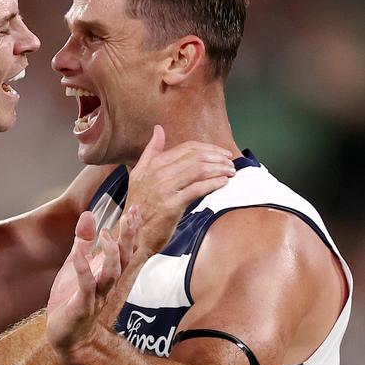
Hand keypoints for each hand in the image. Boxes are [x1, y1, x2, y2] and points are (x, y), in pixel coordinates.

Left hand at [46, 209, 136, 351]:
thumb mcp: (76, 266)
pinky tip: (77, 254)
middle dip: (128, 238)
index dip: (131, 231)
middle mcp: (107, 285)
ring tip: (106, 235)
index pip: (125, 250)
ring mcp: (96, 296)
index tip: (135, 210)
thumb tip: (89, 214)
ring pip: (112, 275)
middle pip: (124, 259)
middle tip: (131, 216)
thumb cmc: (72, 301)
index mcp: (107, 274)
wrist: (67, 337)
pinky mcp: (82, 307)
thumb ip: (83, 242)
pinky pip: (86, 287)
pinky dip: (83, 270)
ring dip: (110, 255)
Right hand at [126, 125, 235, 256]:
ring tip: (230, 171)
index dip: (207, 148)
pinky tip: (223, 183)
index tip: (220, 153)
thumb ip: (151, 151)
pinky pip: (198, 189)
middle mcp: (158, 173)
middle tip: (229, 161)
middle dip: (216, 157)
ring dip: (218, 169)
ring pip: (198, 171)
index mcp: (153, 164)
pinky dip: (214, 184)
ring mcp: (165, 189)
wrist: (133, 235)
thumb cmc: (140, 207)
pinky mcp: (172, 205)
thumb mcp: (139, 175)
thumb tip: (158, 129)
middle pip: (195, 157)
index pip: (186, 148)